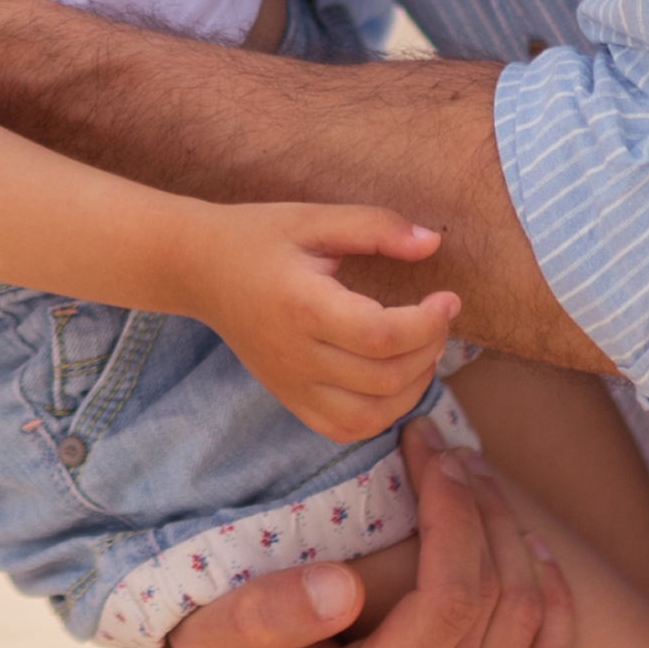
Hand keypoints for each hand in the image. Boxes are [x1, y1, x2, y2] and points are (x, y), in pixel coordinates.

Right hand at [160, 435, 575, 647]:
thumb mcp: (209, 637)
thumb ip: (263, 614)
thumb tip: (343, 586)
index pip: (449, 601)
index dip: (454, 511)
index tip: (430, 446)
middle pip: (500, 609)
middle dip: (484, 512)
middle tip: (452, 453)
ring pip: (533, 629)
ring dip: (516, 541)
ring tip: (477, 485)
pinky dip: (555, 603)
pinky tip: (529, 548)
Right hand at [177, 205, 464, 440]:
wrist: (200, 270)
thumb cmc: (259, 238)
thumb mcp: (315, 218)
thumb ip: (376, 227)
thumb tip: (433, 243)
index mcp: (303, 306)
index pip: (380, 336)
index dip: (428, 324)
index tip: (448, 298)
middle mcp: (296, 356)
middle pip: (383, 378)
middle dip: (429, 350)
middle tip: (438, 318)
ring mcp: (291, 386)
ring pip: (371, 415)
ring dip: (412, 387)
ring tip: (422, 350)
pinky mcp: (291, 400)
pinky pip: (346, 429)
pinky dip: (382, 413)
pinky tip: (393, 379)